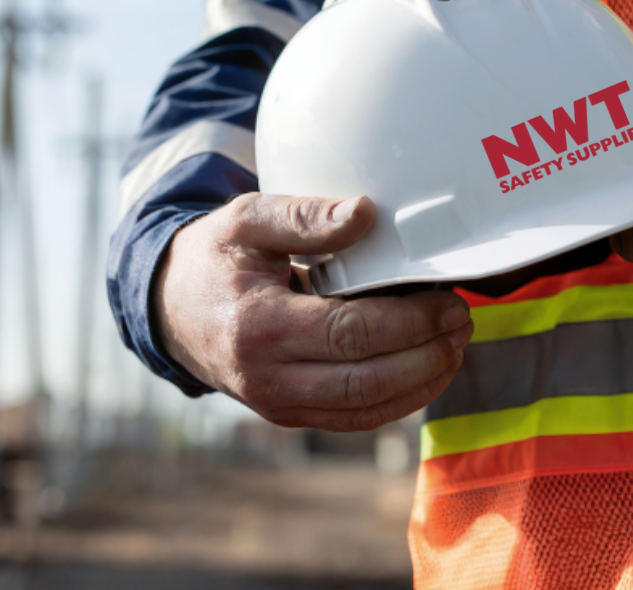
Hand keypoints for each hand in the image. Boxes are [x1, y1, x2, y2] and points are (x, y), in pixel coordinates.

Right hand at [154, 193, 472, 430]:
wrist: (171, 307)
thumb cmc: (213, 258)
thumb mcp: (246, 219)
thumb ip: (304, 216)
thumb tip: (366, 214)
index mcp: (257, 327)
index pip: (350, 334)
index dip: (408, 322)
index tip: (445, 299)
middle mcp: (267, 378)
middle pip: (366, 381)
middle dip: (427, 355)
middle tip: (460, 321)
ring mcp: (276, 403)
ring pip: (366, 410)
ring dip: (421, 382)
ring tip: (453, 345)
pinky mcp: (288, 413)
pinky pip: (353, 418)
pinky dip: (397, 399)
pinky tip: (423, 369)